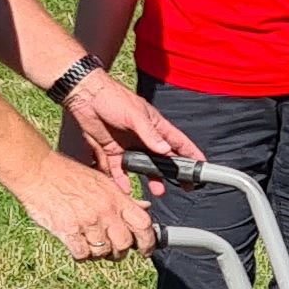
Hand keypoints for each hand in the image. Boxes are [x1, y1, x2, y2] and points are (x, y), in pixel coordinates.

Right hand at [12, 151, 157, 261]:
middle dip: (121, 252)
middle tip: (113, 251)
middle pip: (124, 244)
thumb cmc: (69, 175)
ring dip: (99, 254)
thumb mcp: (102, 181)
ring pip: (103, 252)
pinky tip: (77, 246)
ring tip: (92, 246)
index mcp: (115, 197)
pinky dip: (82, 255)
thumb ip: (123, 198)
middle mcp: (104, 210)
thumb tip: (145, 208)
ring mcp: (86, 221)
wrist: (38, 171)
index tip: (146, 250)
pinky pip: (82, 254)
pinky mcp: (67, 230)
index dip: (149, 241)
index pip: (143, 224)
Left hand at [63, 73, 200, 190]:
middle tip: (184, 187)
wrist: (85, 97)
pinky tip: (125, 189)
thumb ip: (150, 134)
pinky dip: (121, 180)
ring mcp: (128, 145)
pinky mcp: (111, 150)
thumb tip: (165, 150)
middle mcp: (144, 138)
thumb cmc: (113, 98)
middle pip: (163, 159)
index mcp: (155, 126)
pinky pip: (118, 170)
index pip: (178, 142)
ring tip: (158, 192)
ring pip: (143, 167)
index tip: (203, 166)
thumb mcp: (134, 115)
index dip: (192, 154)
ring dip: (151, 178)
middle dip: (174, 173)